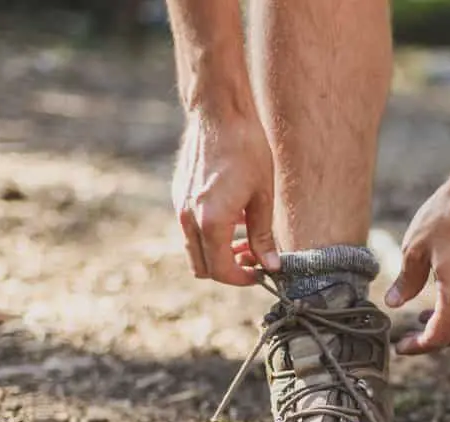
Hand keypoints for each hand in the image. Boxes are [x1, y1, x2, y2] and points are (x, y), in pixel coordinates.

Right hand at [171, 112, 278, 284]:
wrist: (219, 114)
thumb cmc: (247, 151)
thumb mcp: (263, 197)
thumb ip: (263, 235)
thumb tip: (271, 266)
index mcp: (210, 222)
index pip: (220, 271)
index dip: (242, 279)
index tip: (261, 274)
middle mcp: (189, 218)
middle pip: (202, 268)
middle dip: (228, 271)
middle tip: (253, 261)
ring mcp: (180, 207)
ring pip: (194, 250)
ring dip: (218, 254)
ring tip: (246, 241)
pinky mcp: (178, 195)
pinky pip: (191, 230)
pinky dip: (209, 236)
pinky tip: (233, 218)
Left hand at [385, 179, 449, 354]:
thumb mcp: (416, 249)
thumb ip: (405, 282)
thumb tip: (395, 303)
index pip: (437, 339)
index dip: (417, 347)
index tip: (401, 347)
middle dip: (432, 340)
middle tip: (410, 335)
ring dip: (449, 326)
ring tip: (425, 317)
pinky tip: (447, 295)